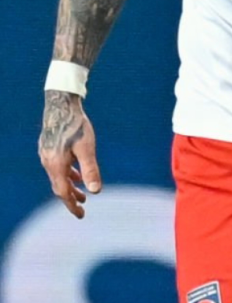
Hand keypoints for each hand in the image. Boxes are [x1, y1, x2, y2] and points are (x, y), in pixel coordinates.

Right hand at [38, 92, 99, 218]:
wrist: (61, 105)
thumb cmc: (76, 126)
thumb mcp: (86, 149)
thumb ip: (90, 170)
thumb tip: (96, 192)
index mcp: (56, 166)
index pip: (63, 193)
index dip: (72, 205)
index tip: (81, 215)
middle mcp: (48, 163)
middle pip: (59, 187)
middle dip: (71, 199)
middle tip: (82, 209)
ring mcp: (47, 155)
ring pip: (58, 177)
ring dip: (70, 186)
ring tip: (83, 194)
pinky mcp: (49, 148)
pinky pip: (58, 168)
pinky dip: (68, 174)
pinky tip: (76, 173)